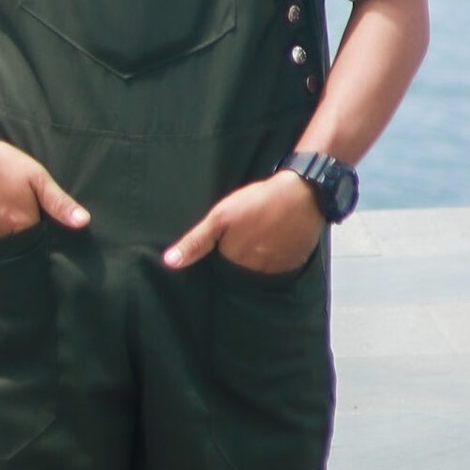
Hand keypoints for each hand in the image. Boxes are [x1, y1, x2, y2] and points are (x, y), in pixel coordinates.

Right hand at [0, 119, 90, 238]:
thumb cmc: (1, 163)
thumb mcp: (35, 176)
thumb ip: (59, 202)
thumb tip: (84, 222)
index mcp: (22, 227)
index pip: (40, 243)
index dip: (43, 233)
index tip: (44, 224)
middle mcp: (1, 240)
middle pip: (20, 248)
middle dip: (25, 239)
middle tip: (24, 218)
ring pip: (0, 247)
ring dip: (6, 238)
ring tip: (7, 219)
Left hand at [162, 170, 320, 272]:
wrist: (300, 195)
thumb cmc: (256, 203)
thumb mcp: (220, 217)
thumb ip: (196, 242)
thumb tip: (169, 263)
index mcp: (234, 263)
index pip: (220, 270)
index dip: (219, 257)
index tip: (223, 245)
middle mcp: (253, 274)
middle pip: (239, 273)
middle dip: (238, 261)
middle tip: (244, 237)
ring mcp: (274, 272)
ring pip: (258, 273)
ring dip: (256, 261)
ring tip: (259, 238)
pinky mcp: (292, 267)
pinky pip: (278, 271)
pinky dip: (275, 260)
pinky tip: (274, 242)